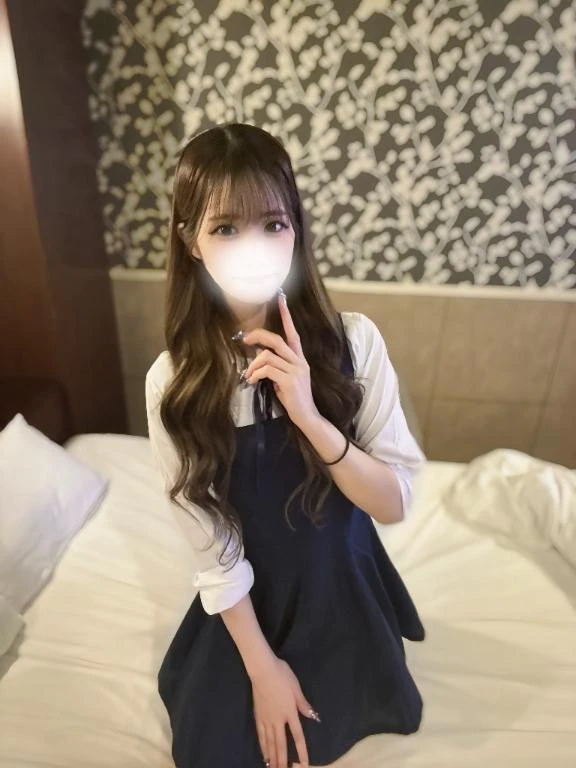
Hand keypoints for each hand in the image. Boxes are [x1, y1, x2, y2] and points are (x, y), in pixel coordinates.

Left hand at [241, 293, 319, 430]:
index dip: (286, 316)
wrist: (307, 416)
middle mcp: (299, 361)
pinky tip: (252, 382)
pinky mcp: (290, 381)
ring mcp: (296, 371)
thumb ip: (276, 366)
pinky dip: (255, 374)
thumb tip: (259, 359)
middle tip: (244, 339)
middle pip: (276, 340)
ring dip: (253, 365)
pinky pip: (267, 370)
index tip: (281, 299)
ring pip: (268, 356)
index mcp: (299, 359)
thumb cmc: (294, 398)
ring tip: (248, 375)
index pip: (293, 333)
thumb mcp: (285, 379)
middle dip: (258, 336)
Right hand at [251, 655, 318, 767]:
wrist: (262, 669)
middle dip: (283, 761)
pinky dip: (263, 746)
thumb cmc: (281, 675)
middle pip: (281, 744)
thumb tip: (313, 716)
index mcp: (289, 712)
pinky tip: (264, 754)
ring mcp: (266, 719)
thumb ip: (303, 703)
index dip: (301, 751)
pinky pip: (261, 735)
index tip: (304, 764)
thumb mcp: (296, 687)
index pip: (297, 736)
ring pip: (270, 743)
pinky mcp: (258, 716)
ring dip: (272, 757)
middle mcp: (277, 719)